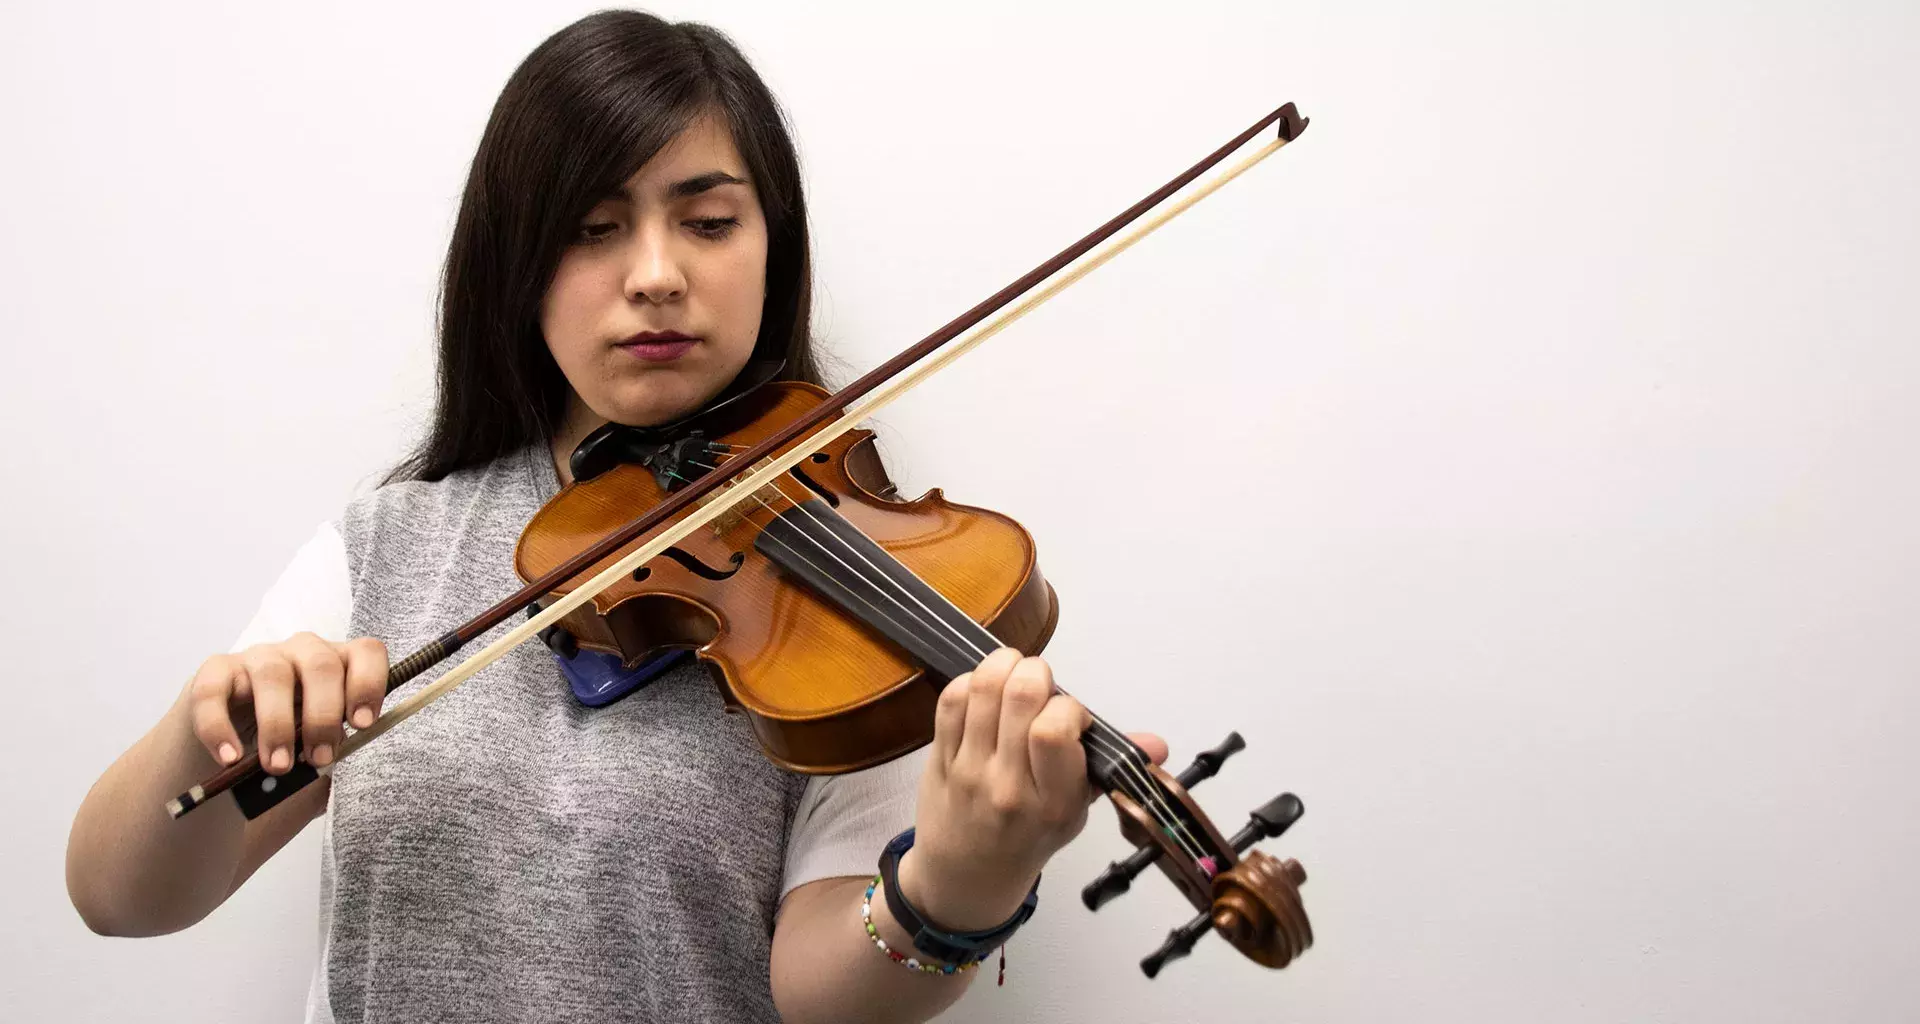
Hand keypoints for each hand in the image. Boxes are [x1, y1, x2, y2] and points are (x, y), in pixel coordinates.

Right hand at [181, 633, 388, 773]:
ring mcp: (258, 658)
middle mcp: (302, 653)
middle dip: (323, 716)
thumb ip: (333, 752)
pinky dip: (220, 727)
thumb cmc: (290, 746)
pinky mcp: (214, 672)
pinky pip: (213, 691)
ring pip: (272, 675)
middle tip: (318, 759)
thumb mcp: (320, 748)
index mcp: (339, 665)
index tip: (362, 725)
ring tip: (278, 766)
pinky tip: (229, 758)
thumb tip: (332, 767)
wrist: (232, 750)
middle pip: (321, 664)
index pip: (366, 653)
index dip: (368, 684)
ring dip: (277, 725)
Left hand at [900, 648, 1166, 931]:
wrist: (967, 878)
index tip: (1069, 716)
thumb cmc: (1028, 839)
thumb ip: (1110, 769)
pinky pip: (950, 701)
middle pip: (1019, 697)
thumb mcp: (1076, 812)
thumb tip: (1157, 744)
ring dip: (1002, 666)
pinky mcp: (939, 758)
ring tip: (1013, 674)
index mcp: (1054, 802)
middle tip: (1039, 685)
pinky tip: (984, 691)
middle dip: (1035, 673)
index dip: (1067, 707)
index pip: (1056, 731)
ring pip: (981, 690)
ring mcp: (969, 770)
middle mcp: (1010, 785)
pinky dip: (970, 682)